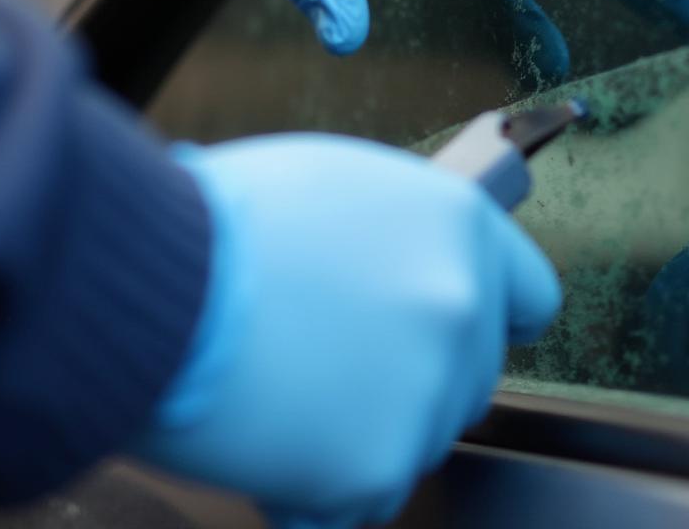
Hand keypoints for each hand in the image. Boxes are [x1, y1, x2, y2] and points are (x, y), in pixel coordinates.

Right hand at [132, 134, 560, 526]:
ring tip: (285, 392)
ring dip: (362, 433)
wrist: (156, 277)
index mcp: (461, 227)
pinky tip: (266, 436)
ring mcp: (427, 388)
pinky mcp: (377, 464)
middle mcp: (463, 304)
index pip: (531, 297)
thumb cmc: (231, 218)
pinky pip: (357, 498)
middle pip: (468, 377)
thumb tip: (400, 274)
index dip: (492, 318)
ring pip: (415, 440)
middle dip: (412, 381)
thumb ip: (399, 237)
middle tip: (333, 365)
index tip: (453, 335)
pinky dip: (317, 486)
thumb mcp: (342, 190)